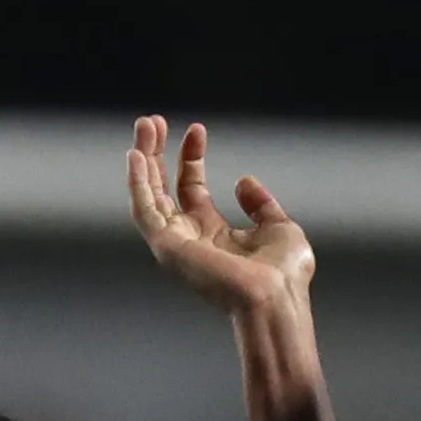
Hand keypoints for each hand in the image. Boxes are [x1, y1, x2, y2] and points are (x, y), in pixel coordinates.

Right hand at [128, 117, 313, 315]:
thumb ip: (260, 204)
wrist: (277, 298)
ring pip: (149, 196)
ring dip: (144, 160)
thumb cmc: (284, 276)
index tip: (197, 129)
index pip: (192, 189)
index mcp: (213, 234)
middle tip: (152, 122)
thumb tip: (244, 181)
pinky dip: (137, 184)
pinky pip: (145, 212)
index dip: (192, 157)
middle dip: (157, 154)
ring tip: (144, 126)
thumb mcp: (279, 227)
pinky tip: (136, 156)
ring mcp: (177, 244)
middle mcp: (190, 238)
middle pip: (163, 189)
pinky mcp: (168, 248)